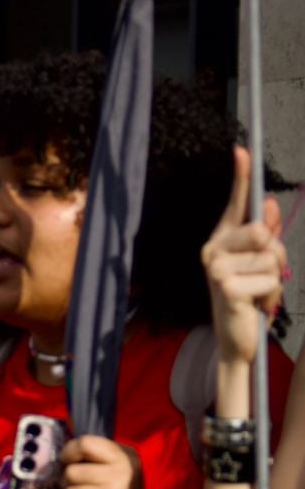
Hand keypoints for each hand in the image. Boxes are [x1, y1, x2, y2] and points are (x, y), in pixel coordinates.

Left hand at [61, 436, 150, 488]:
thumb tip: (60, 448)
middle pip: (79, 448)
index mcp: (126, 454)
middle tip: (72, 481)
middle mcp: (125, 463)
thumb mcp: (110, 475)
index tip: (71, 464)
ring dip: (68, 488)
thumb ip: (92, 459)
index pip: (87, 440)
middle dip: (67, 465)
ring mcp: (118, 480)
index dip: (71, 451)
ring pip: (71, 473)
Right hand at [202, 145, 285, 364]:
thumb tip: (270, 204)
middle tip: (265, 276)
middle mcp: (213, 250)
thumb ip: (266, 236)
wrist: (236, 338)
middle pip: (262, 231)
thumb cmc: (249, 298)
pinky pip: (269, 279)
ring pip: (271, 258)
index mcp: (221, 241)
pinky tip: (255, 305)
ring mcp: (216, 269)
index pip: (234, 204)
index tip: (241, 150)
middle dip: (276, 254)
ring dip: (276, 280)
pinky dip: (271, 295)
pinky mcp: (226, 288)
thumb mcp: (261, 264)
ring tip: (260, 294)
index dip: (240, 177)